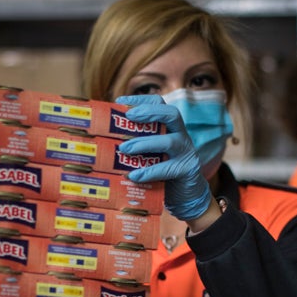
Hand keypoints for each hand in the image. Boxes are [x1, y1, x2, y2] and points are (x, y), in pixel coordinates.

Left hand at [117, 95, 212, 221]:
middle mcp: (181, 135)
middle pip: (171, 114)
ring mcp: (186, 153)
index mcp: (171, 128)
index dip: (142, 100)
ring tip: (124, 148)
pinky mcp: (187, 171)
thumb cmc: (163, 173)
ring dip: (145, 143)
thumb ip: (139, 145)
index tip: (120, 102)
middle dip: (149, 112)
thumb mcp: (152, 154)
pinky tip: (134, 175)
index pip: (161, 104)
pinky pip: (168, 169)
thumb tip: (109, 140)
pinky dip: (149, 172)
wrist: (186, 196)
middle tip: (129, 116)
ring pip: (169, 141)